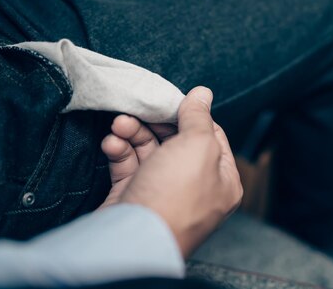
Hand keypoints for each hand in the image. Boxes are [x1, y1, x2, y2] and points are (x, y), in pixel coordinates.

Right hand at [99, 87, 242, 257]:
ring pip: (149, 150)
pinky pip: (129, 165)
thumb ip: (199, 117)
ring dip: (132, 132)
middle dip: (154, 122)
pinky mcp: (134, 195)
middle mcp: (194, 186)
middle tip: (140, 109)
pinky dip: (119, 150)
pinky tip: (112, 143)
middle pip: (176, 140)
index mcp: (221, 178)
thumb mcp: (197, 146)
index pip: (211, 135)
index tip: (172, 101)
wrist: (132, 239)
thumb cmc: (174, 196)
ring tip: (120, 124)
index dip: (191, 115)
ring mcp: (163, 191)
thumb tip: (203, 93)